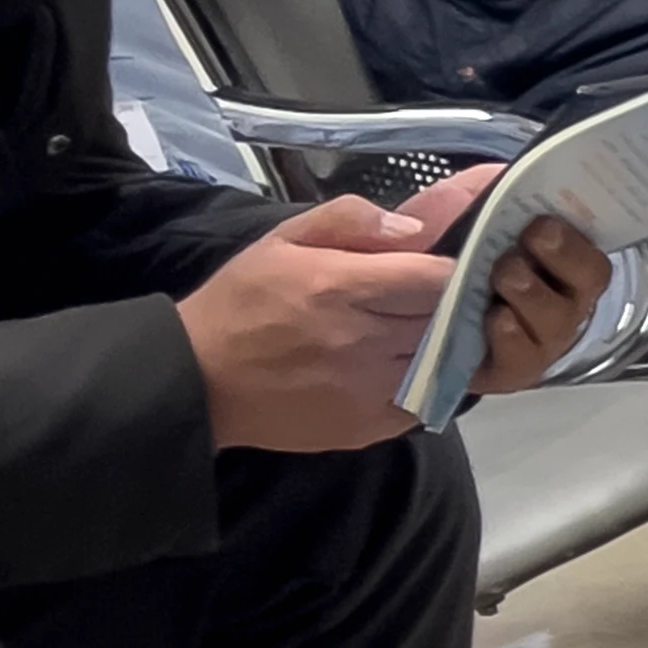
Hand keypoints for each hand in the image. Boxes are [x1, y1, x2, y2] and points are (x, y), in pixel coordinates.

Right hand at [177, 192, 464, 454]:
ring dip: (441, 344)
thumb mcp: (284, 239)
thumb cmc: (242, 302)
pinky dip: (424, 381)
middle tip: (433, 300)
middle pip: (448, 319)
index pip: (438, 277)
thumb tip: (414, 228)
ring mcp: (369, 390)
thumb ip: (351, 220)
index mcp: (341, 287)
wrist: (196, 379)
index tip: (443, 267)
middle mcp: (362, 341)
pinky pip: (426, 399)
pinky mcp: (369, 427)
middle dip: (450, 306)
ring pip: (443, 361)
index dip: (451, 270)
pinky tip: (400, 366)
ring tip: (417, 332)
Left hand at [398, 163, 609, 394]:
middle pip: (591, 276)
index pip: (590, 230)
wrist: (376, 323)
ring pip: (564, 318)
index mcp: (547, 247)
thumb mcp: (434, 214)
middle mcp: (555, 291)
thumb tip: (499, 176)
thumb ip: (462, 191)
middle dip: (569, 254)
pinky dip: (514, 336)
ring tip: (505, 274)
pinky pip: (527, 358)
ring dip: (537, 293)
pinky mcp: (510, 370)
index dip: (588, 219)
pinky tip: (495, 319)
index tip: (558, 206)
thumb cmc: (417, 260)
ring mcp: (537, 334)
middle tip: (536, 235)